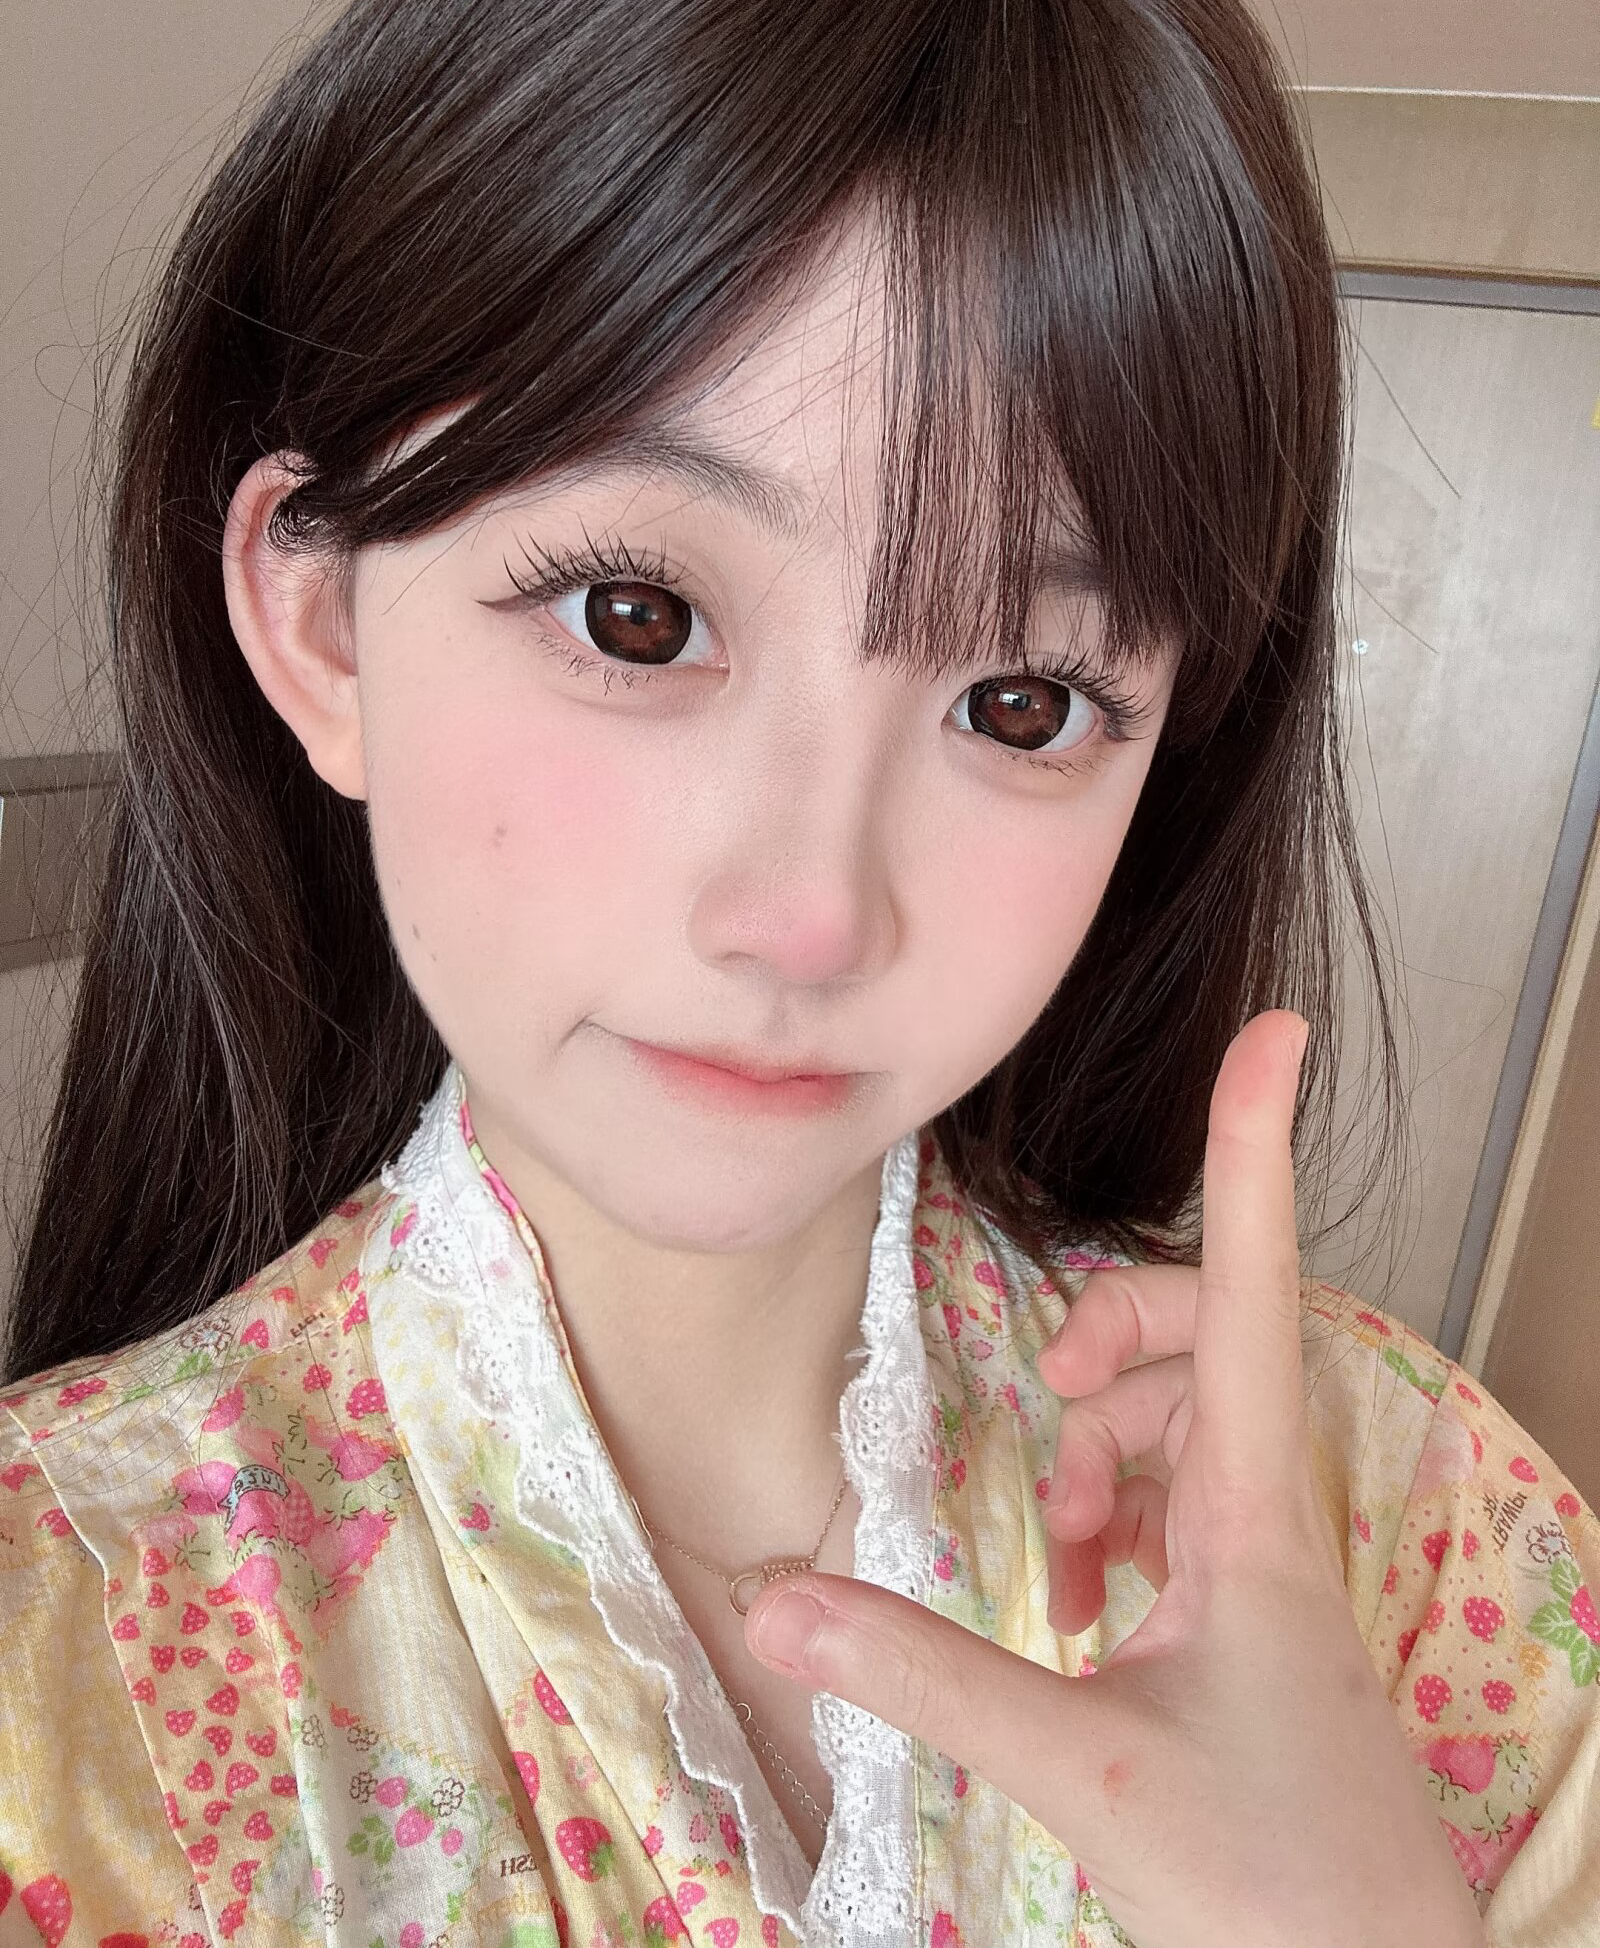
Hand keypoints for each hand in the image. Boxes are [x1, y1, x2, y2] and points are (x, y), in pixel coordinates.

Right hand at [743, 1011, 1486, 1947]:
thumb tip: (776, 1597)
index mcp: (1251, 1512)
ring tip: (1059, 1548)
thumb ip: (932, 1674)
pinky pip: (1179, 1508)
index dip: (1253, 1156)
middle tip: (1051, 1396)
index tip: (1275, 1038)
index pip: (1248, 1294)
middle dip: (1114, 1335)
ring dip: (1103, 1449)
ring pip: (1186, 1424)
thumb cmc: (1274, 1882)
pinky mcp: (1250, 1622)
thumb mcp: (1085, 1770)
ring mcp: (1266, 1567)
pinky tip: (1077, 1598)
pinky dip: (1114, 1520)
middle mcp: (1268, 1513)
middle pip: (1207, 1338)